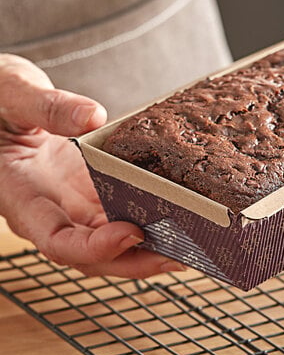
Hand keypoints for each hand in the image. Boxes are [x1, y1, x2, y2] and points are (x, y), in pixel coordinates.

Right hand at [0, 54, 185, 277]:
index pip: (56, 240)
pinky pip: (121, 216)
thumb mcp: (13, 93)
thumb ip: (47, 106)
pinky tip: (182, 220)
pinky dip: (150, 223)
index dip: (94, 246)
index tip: (131, 234)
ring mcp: (73, 206)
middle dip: (137, 261)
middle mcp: (51, 211)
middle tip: (182, 255)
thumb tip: (93, 115)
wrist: (0, 103)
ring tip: (193, 247)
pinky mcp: (92, 195)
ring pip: (111, 244)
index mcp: (23, 196)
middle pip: (92, 254)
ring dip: (150, 250)